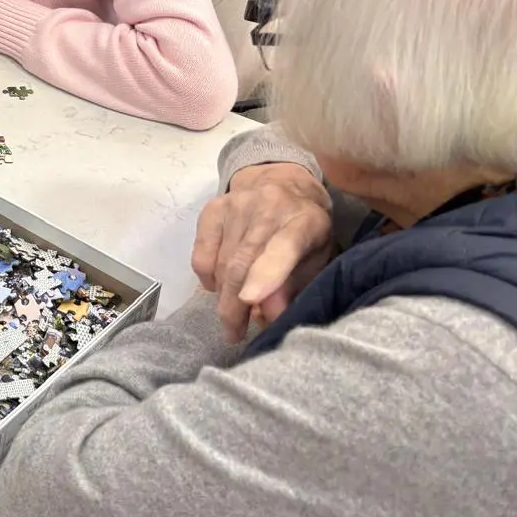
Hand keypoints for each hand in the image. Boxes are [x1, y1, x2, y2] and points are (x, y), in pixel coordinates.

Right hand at [191, 162, 334, 342]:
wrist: (283, 183)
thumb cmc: (305, 230)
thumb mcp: (315, 260)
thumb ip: (295, 288)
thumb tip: (269, 316)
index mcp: (305, 221)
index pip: (284, 247)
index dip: (266, 274)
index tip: (250, 302)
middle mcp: (269, 206)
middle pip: (243, 262)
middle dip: (235, 305)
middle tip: (233, 333)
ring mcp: (237, 204)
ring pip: (220, 263)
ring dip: (223, 296)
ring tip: (232, 314)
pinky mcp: (213, 208)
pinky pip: (201, 255)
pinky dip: (207, 278)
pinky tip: (218, 286)